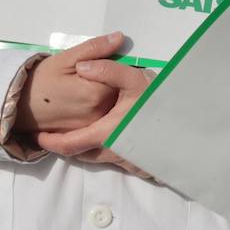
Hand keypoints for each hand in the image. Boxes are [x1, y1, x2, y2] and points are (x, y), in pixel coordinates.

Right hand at [15, 32, 124, 135]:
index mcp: (96, 93)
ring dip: (107, 94)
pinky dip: (99, 107)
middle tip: (88, 74)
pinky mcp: (87, 133)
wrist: (18, 105)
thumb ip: (95, 48)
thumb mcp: (66, 58)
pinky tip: (83, 100)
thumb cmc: (41, 79)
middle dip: (111, 80)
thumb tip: (120, 38)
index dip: (113, 65)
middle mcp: (99, 113)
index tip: (101, 60)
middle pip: (119, 91)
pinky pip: (102, 117)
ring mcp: (93, 126)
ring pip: (112, 105)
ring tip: (84, 87)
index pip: (121, 74)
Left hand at [36, 56, 155, 178]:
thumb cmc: (160, 102)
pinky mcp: (139, 162)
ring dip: (84, 148)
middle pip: (81, 154)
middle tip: (54, 133)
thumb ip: (107, 70)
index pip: (70, 145)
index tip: (38, 137)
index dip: (51, 142)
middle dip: (66, 145)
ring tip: (75, 133)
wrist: (190, 125)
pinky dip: (102, 151)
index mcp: (107, 134)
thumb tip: (83, 67)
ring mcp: (128, 160)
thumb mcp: (135, 79)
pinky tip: (105, 138)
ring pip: (97, 157)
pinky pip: (113, 159)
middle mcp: (114, 152)